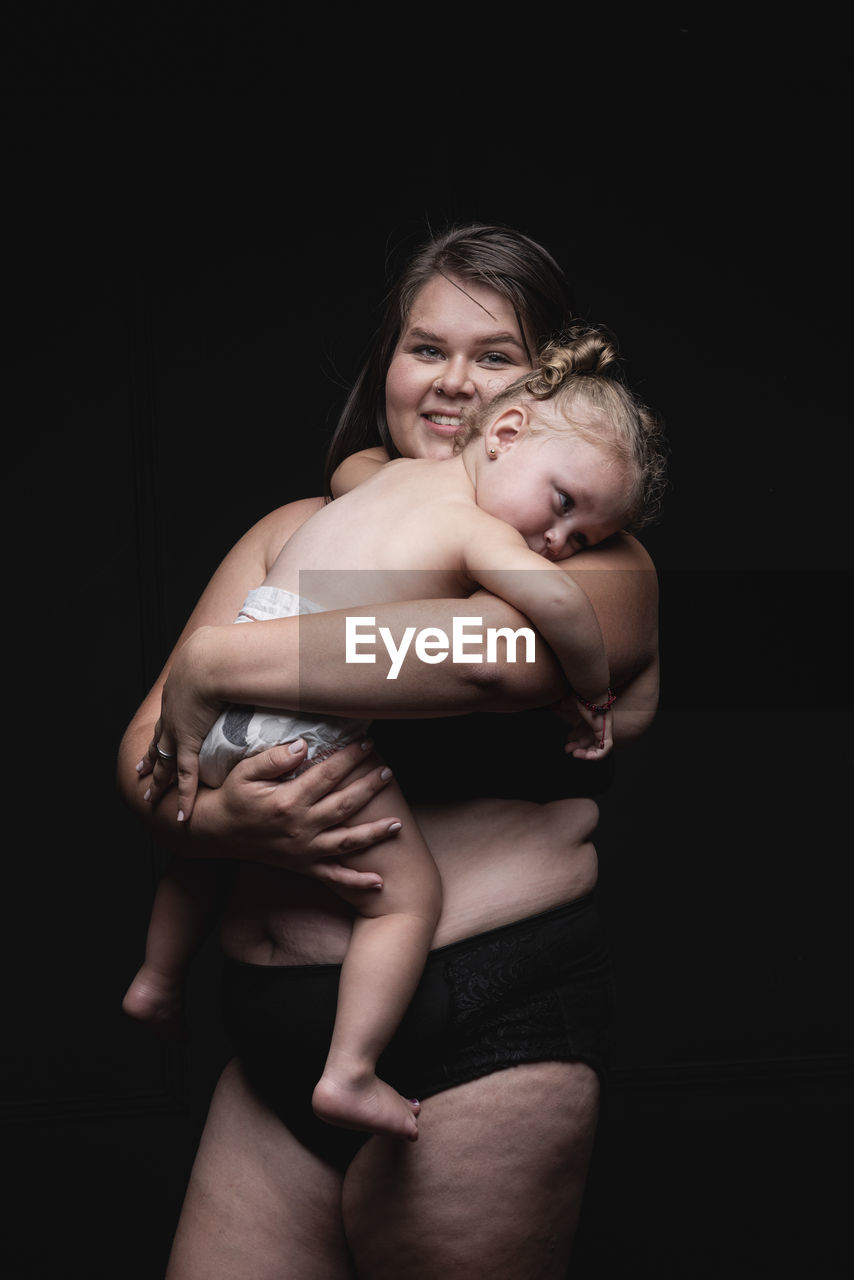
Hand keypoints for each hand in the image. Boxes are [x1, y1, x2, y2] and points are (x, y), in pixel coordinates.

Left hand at [138, 629, 224, 820]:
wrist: (212, 660)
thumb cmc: (222, 651)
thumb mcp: (221, 655)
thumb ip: (235, 660)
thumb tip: (255, 655)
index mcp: (179, 692)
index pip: (168, 716)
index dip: (162, 729)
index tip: (155, 739)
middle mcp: (172, 713)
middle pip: (158, 742)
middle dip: (148, 758)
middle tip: (139, 772)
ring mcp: (177, 731)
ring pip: (163, 763)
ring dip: (157, 781)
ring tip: (149, 797)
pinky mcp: (189, 744)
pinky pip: (185, 777)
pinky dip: (184, 797)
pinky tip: (181, 814)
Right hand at [189, 738, 400, 889]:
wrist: (215, 833)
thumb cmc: (233, 797)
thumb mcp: (245, 771)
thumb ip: (275, 758)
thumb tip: (305, 745)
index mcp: (288, 801)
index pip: (327, 774)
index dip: (349, 758)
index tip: (367, 743)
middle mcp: (300, 827)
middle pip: (344, 805)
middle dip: (369, 787)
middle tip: (388, 772)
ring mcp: (303, 850)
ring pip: (346, 841)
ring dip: (373, 833)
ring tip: (397, 823)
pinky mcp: (302, 866)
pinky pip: (332, 876)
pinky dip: (355, 881)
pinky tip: (378, 882)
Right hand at [554, 693, 614, 759]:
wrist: (592, 693)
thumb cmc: (581, 696)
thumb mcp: (568, 703)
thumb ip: (561, 706)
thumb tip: (551, 706)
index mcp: (590, 716)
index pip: (585, 729)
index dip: (576, 736)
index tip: (568, 739)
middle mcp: (598, 723)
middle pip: (589, 738)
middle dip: (578, 746)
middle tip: (568, 749)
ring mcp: (603, 728)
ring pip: (597, 746)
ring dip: (586, 753)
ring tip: (575, 753)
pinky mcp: (607, 732)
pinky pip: (605, 749)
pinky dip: (596, 755)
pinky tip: (586, 756)